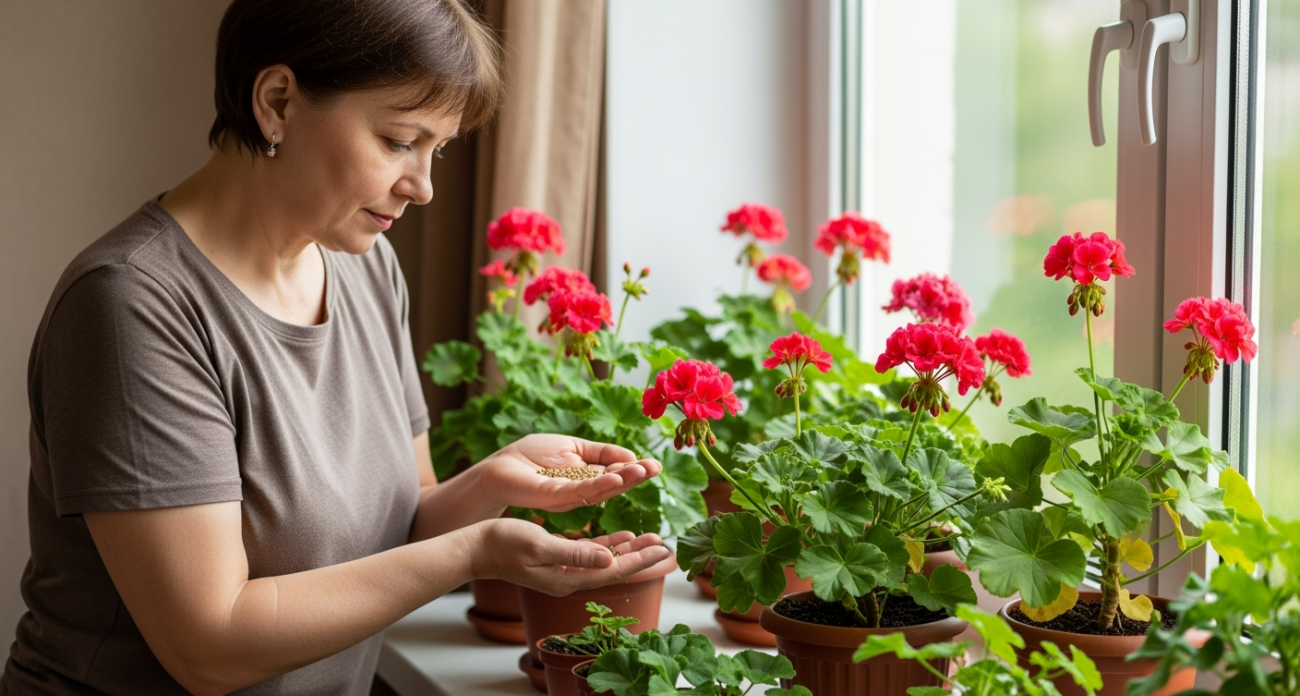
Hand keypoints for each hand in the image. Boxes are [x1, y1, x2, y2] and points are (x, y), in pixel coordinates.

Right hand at [469, 518, 673, 595]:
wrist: (476, 548)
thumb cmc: (504, 544)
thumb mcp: (541, 545)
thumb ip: (575, 554)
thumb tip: (608, 559)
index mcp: (568, 577)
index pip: (613, 570)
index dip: (640, 560)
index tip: (663, 549)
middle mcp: (569, 578)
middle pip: (614, 568)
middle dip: (640, 556)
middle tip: (666, 545)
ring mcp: (562, 571)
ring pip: (605, 560)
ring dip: (628, 550)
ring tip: (651, 539)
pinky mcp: (556, 560)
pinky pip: (590, 554)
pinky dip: (607, 545)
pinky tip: (620, 537)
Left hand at [478, 433, 661, 511]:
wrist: (499, 466)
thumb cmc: (531, 456)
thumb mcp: (573, 448)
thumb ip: (600, 453)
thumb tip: (631, 456)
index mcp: (587, 479)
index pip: (616, 475)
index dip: (634, 471)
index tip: (654, 465)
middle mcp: (581, 492)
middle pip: (613, 486)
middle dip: (635, 477)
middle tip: (656, 469)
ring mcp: (568, 497)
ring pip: (601, 490)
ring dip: (623, 480)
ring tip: (642, 470)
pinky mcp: (552, 495)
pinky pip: (579, 491)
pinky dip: (599, 484)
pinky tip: (616, 477)